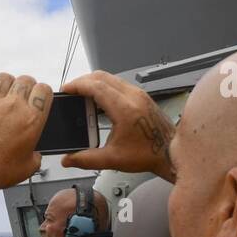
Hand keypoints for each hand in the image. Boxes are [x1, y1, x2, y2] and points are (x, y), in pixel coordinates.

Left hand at [0, 73, 48, 191]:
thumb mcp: (27, 168)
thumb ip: (36, 156)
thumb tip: (34, 154)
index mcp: (31, 119)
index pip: (44, 90)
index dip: (42, 93)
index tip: (39, 98)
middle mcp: (13, 106)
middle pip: (25, 80)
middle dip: (26, 87)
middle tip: (22, 97)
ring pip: (4, 78)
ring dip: (7, 84)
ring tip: (5, 94)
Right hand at [60, 71, 175, 181]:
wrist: (170, 152)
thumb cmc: (148, 154)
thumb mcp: (113, 159)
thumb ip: (86, 159)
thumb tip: (68, 159)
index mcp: (125, 110)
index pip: (96, 87)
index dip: (78, 86)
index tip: (66, 89)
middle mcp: (133, 97)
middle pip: (102, 77)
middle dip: (82, 81)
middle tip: (70, 91)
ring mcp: (138, 94)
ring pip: (110, 77)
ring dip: (93, 82)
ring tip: (81, 94)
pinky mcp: (141, 96)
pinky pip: (118, 83)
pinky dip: (104, 85)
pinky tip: (98, 98)